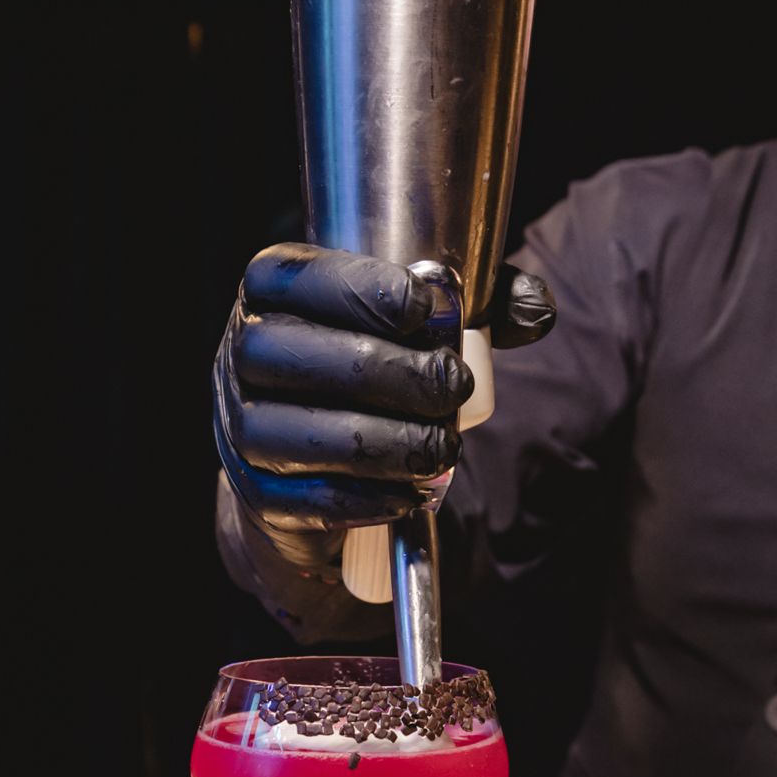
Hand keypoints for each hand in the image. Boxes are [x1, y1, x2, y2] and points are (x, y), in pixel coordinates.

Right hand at [214, 243, 555, 570]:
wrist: (313, 459)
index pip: (302, 277)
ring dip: (388, 444)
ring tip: (440, 446)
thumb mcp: (419, 325)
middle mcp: (239, 352)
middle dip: (392, 374)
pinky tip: (411, 490)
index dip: (366, 291)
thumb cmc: (372, 371)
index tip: (428, 311)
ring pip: (302, 434)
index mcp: (272, 290)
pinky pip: (308, 500)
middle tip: (452, 387)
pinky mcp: (257, 494)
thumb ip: (476, 306)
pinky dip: (370, 498)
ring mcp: (239, 427)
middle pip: (301, 356)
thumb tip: (536, 307)